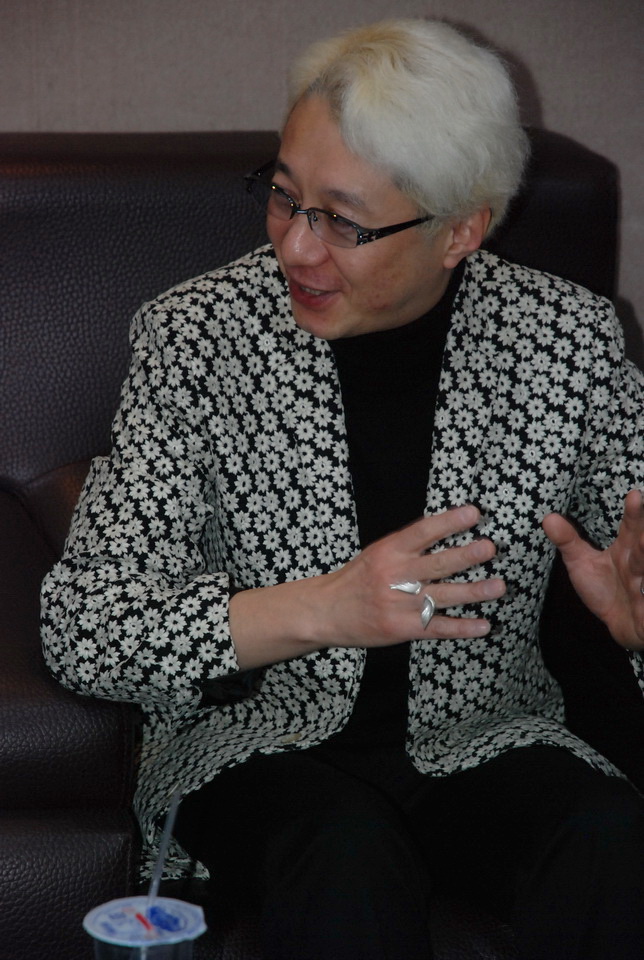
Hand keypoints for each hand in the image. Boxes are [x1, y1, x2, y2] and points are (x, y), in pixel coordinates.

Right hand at [320, 504, 505, 647]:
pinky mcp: (402, 628)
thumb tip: (445, 528)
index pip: (422, 532)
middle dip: (466, 556)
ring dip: (473, 592)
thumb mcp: (377, 552)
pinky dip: (462, 628)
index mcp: (389, 551)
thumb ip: (408, 544)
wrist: (327, 612)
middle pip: (436, 564)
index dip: (448, 522)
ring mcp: (399, 604)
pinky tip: (483, 626)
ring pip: (442, 597)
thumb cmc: (357, 578)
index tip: (473, 513)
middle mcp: (396, 576)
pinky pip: (437, 628)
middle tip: (490, 548)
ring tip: (498, 586)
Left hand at [542, 489, 643, 649]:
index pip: (631, 527)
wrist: (621, 627)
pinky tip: (642, 590)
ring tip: (643, 545)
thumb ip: (568, 541)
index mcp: (627, 549)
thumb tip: (548, 517)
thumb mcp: (582, 564)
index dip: (633, 513)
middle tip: (642, 526)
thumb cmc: (605, 590)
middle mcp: (640, 564)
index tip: (633, 495)